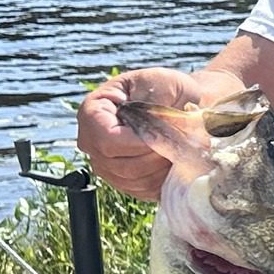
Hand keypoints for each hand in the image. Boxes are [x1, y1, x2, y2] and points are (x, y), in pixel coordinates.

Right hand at [77, 67, 222, 200]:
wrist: (181, 103)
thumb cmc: (169, 90)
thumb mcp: (163, 84)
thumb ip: (156, 107)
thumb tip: (159, 133)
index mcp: (92, 112)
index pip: (107, 139)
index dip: (140, 142)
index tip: (165, 134)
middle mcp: (92, 141)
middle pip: (120, 164)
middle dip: (156, 154)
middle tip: (181, 141)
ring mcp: (106, 165)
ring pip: (134, 179)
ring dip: (163, 166)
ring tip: (181, 148)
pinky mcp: (125, 182)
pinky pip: (143, 189)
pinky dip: (164, 178)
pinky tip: (175, 161)